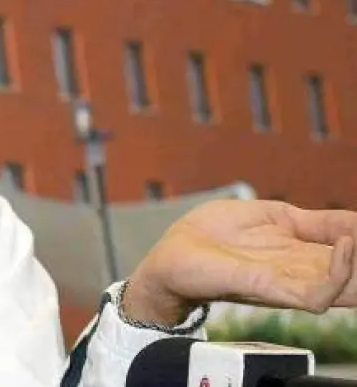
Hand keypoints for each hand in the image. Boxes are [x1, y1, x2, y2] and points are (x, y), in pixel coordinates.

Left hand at [123, 199, 356, 325]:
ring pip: (347, 289)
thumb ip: (315, 222)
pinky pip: (317, 295)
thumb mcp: (273, 216)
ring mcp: (288, 283)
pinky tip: (346, 246)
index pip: (351, 255)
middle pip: (354, 277)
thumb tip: (356, 222)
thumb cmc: (214, 235)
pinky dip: (340, 273)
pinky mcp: (269, 288)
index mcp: (304, 254)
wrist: (172, 254)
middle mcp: (302, 272)